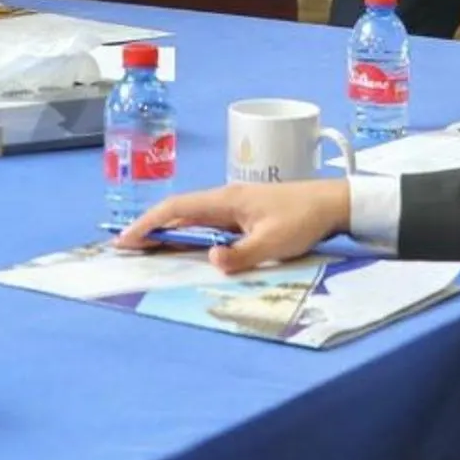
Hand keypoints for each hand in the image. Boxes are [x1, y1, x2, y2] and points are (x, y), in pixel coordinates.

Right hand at [112, 179, 350, 273]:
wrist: (334, 203)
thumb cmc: (303, 219)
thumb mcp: (273, 242)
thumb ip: (241, 254)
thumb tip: (211, 259)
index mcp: (227, 200)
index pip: (177, 208)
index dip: (149, 223)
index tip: (126, 239)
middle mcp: (225, 199)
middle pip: (179, 212)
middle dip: (151, 228)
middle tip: (126, 248)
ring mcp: (234, 206)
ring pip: (192, 218)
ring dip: (169, 232)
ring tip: (147, 250)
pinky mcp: (245, 214)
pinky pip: (207, 224)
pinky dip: (189, 234)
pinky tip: (186, 247)